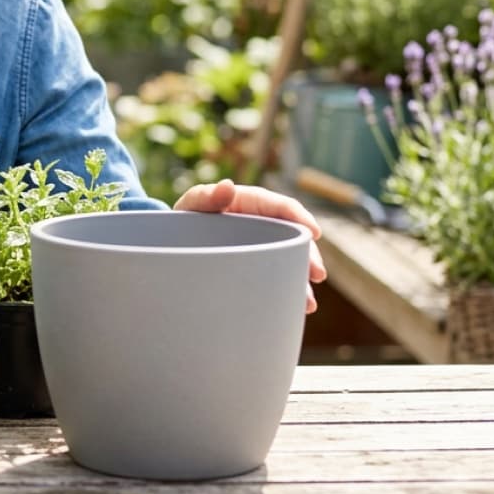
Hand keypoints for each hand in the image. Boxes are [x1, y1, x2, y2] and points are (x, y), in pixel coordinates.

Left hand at [173, 179, 326, 313]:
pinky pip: (277, 275)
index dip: (300, 217)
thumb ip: (207, 197)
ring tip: (308, 303)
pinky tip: (294, 307)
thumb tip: (227, 186)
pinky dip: (287, 290)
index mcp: (250, 203)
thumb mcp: (193, 205)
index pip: (280, 206)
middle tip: (317, 274)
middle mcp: (262, 224)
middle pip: (293, 237)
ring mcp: (262, 245)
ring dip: (301, 280)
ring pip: (289, 260)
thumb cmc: (186, 217)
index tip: (314, 232)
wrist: (175, 242)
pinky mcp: (258, 264)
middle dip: (308, 255)